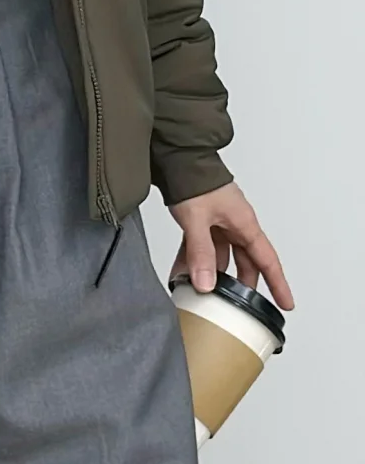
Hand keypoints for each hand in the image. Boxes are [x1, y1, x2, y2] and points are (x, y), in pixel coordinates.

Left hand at [169, 181, 294, 311]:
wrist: (177, 157)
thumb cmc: (195, 178)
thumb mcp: (197, 219)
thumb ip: (201, 253)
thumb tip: (205, 284)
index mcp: (244, 224)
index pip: (267, 260)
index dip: (278, 284)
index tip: (286, 304)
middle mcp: (234, 224)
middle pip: (244, 262)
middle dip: (240, 285)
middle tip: (237, 307)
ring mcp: (218, 222)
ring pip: (220, 256)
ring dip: (210, 273)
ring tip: (200, 293)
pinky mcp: (202, 220)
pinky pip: (202, 247)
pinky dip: (194, 261)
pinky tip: (181, 274)